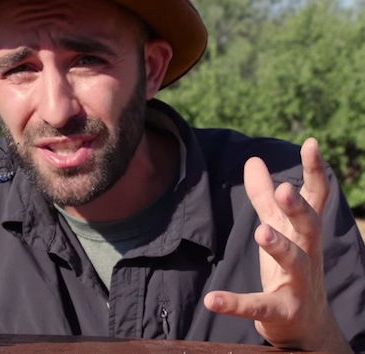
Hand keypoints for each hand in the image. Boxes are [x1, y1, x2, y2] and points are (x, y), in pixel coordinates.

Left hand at [204, 138, 348, 351]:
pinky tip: (212, 299)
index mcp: (303, 233)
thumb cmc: (291, 269)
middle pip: (310, 227)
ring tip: (261, 231)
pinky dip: (235, 303)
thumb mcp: (278, 230)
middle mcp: (307, 254)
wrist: (305, 327)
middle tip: (284, 190)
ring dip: (280, 246)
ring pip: (295, 263)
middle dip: (298, 208)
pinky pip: (259, 306)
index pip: (315, 199)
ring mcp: (298, 284)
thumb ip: (264, 197)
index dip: (314, 172)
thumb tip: (253, 160)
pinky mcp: (281, 311)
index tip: (310, 143)